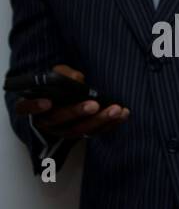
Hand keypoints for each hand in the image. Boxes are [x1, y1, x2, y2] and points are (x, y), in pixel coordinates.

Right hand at [15, 64, 129, 137]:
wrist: (66, 98)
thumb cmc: (57, 85)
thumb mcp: (57, 74)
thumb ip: (63, 74)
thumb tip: (78, 78)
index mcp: (33, 106)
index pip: (25, 108)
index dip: (34, 107)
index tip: (47, 103)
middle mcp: (46, 122)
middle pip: (59, 120)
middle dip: (78, 112)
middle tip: (94, 104)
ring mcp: (64, 131)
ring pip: (80, 130)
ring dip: (100, 120)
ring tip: (116, 109)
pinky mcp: (82, 134)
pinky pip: (96, 132)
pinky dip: (111, 123)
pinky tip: (124, 113)